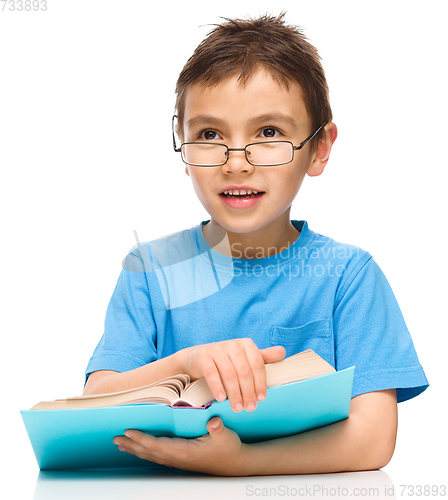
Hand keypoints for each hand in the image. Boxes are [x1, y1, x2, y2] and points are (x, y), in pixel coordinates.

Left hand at [114, 417, 248, 475]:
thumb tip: (213, 422)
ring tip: (121, 445)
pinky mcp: (181, 460)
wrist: (235, 464)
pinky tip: (140, 450)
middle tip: (115, 438)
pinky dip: (145, 452)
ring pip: (152, 456)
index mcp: (185, 451)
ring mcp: (179, 461)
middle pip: (150, 451)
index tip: (129, 432)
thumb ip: (218, 429)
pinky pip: (158, 457)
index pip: (158, 445)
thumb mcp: (226, 436)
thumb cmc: (229, 448)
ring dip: (136, 450)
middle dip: (132, 445)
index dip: (142, 439)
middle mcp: (178, 458)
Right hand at [180, 339, 284, 411]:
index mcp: (246, 344)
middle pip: (244, 371)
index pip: (257, 365)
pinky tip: (221, 399)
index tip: (261, 399)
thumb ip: (263, 357)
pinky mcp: (203, 356)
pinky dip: (218, 387)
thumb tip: (283, 352)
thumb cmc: (227, 361)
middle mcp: (232, 344)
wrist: (198, 358)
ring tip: (237, 408)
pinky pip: (212, 374)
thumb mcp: (245, 358)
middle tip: (249, 408)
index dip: (260, 383)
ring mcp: (217, 349)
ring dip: (234, 394)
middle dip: (248, 392)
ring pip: (229, 374)